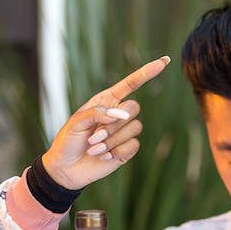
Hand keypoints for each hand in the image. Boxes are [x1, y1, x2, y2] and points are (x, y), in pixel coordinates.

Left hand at [41, 56, 169, 189]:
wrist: (66, 168)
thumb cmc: (68, 141)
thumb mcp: (76, 122)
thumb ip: (97, 113)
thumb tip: (121, 115)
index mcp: (106, 101)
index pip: (130, 84)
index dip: (147, 72)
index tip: (164, 61)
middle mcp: (117, 114)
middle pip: (134, 108)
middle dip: (114, 124)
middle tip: (94, 137)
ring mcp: (123, 132)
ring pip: (134, 128)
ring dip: (112, 140)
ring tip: (94, 149)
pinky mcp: (126, 149)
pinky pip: (133, 145)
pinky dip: (116, 151)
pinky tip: (103, 156)